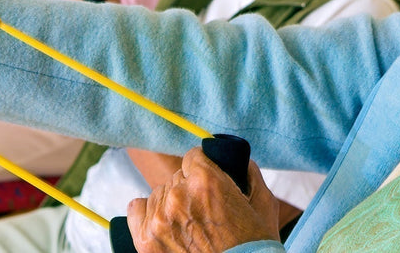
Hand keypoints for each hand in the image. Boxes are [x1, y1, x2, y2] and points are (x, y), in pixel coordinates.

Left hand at [126, 148, 279, 251]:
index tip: (209, 183)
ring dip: (172, 204)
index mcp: (206, 180)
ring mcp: (159, 217)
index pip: (193, 156)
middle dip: (190, 190)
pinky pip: (136, 208)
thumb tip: (234, 158)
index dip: (204, 170)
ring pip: (159, 193)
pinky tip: (164, 224)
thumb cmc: (254, 247)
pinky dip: (148, 213)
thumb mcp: (263, 204)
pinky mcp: (145, 239)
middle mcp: (178, 195)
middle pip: (177, 177)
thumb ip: (248, 172)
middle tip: (206, 213)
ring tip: (190, 225)